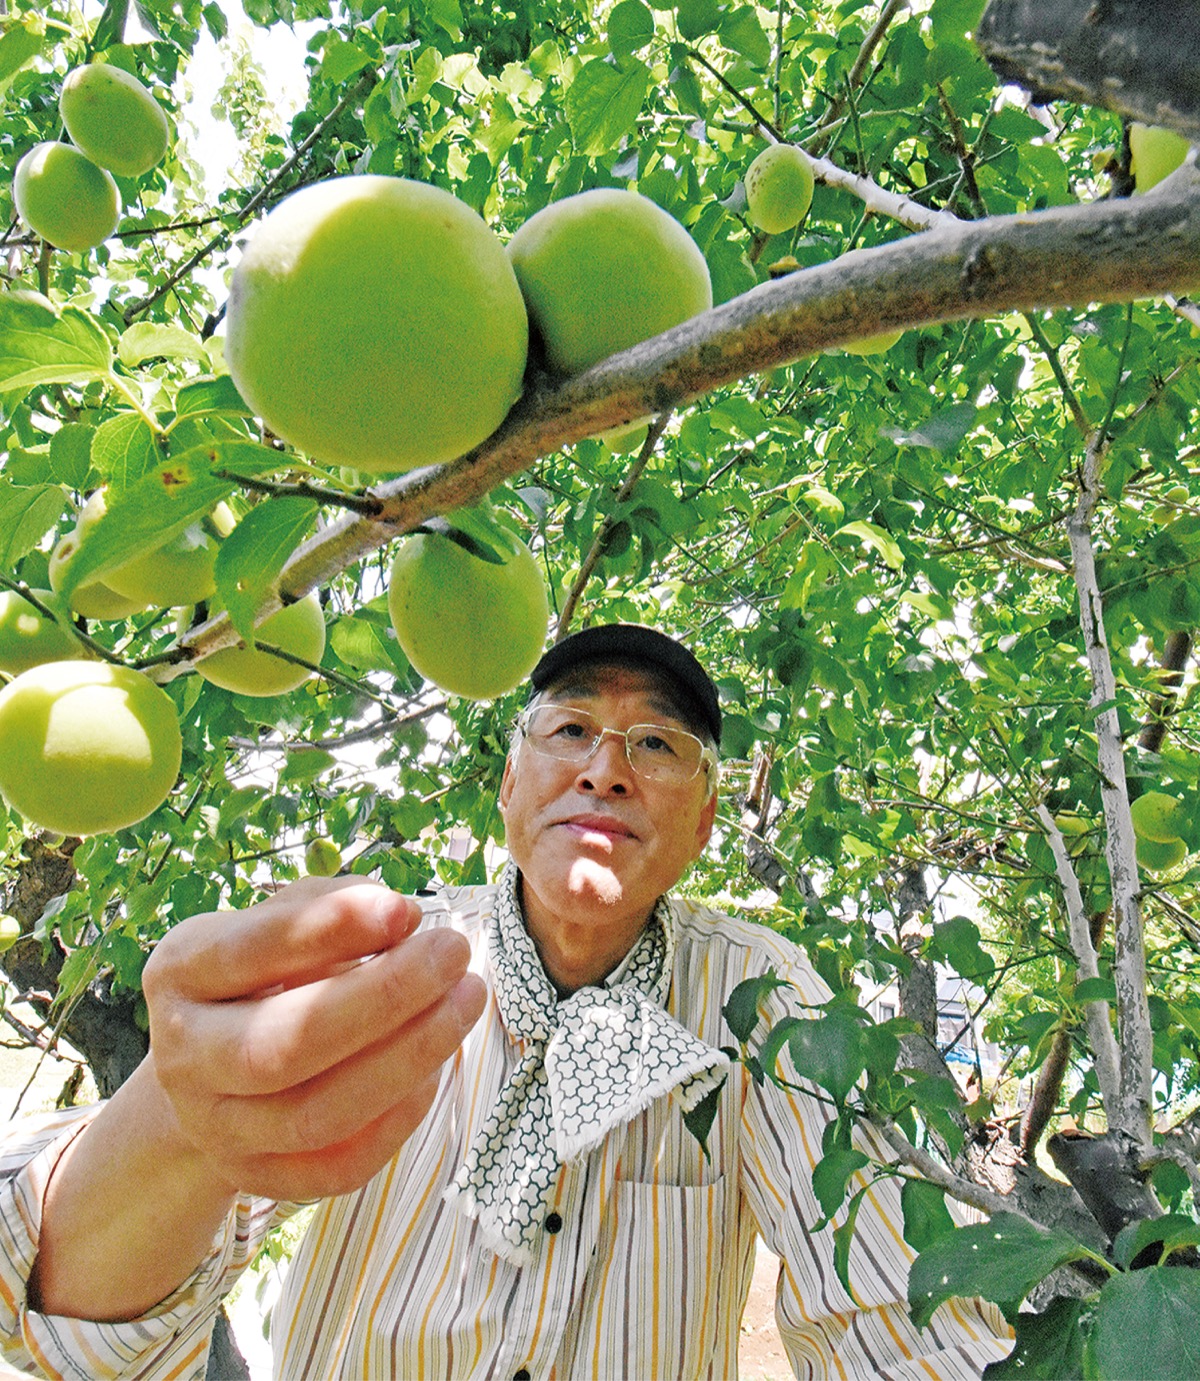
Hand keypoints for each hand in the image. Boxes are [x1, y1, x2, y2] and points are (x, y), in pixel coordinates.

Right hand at [142, 877, 485, 1202]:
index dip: (331, 928)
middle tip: (454, 951)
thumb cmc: (266, 971)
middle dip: (385, 998)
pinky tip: (436, 1068)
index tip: (405, 909)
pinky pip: (338, 1167)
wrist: (212, 1063)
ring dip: (410, 1057)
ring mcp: (214, 1128)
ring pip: (318, 1115)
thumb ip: (332, 909)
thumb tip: (404, 919)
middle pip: (284, 1046)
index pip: (251, 951)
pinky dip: (399, 1118)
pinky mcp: (256, 1177)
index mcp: (181, 971)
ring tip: (467, 999)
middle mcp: (183, 1055)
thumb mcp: (279, 921)